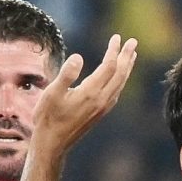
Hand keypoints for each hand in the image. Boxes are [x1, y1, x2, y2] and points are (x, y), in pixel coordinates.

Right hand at [32, 34, 138, 154]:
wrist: (53, 144)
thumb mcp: (52, 93)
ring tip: (131, 55)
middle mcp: (101, 100)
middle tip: (133, 41)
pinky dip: (121, 80)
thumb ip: (66, 74)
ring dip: (127, 68)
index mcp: (91, 92)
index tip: (117, 37)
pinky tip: (119, 77)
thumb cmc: (48, 117)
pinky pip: (116, 92)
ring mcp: (102, 107)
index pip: (109, 66)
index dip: (114, 50)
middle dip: (127, 56)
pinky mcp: (100, 112)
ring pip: (120, 83)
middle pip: (120, 74)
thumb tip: (78, 57)